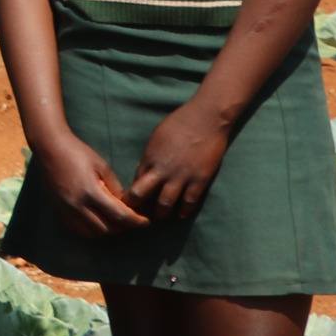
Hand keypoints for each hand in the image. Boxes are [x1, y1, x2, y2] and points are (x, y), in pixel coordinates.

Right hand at [32, 131, 148, 237]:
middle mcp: (77, 204)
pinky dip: (91, 231)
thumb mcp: (102, 166)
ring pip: (92, 233)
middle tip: (133, 221)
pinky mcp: (58, 210)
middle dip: (124, 228)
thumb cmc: (78, 152)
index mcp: (90, 191)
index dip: (136, 221)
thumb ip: (115, 188)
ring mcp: (66, 209)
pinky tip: (98, 223)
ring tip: (116, 223)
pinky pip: (77, 230)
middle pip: (107, 229)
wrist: (50, 148)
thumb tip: (126, 205)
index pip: (119, 216)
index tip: (145, 221)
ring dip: (107, 231)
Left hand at [129, 103, 231, 223]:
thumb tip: (145, 170)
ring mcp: (181, 176)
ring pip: (165, 203)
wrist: (206, 119)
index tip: (129, 202)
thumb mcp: (156, 139)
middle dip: (136, 208)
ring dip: (161, 213)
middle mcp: (162, 170)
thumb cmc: (179, 123)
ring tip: (160, 217)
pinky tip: (181, 215)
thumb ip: (150, 157)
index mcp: (149, 158)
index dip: (130, 194)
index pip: (134, 182)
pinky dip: (184, 211)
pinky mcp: (199, 180)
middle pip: (141, 195)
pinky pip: (189, 202)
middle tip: (136, 216)